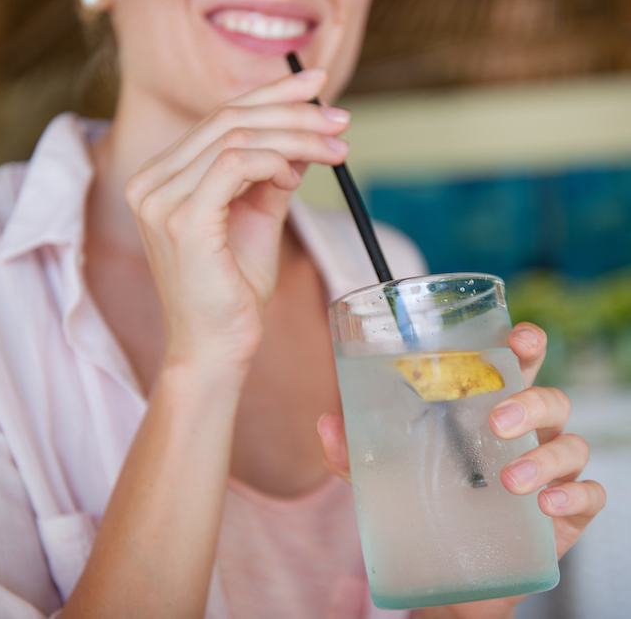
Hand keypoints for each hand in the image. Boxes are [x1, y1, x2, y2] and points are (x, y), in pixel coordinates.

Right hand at [124, 69, 350, 368]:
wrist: (215, 347)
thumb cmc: (233, 291)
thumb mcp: (256, 219)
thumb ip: (271, 174)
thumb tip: (303, 135)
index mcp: (161, 179)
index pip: (218, 118)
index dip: (271, 95)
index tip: (317, 89)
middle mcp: (151, 183)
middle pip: (227, 117)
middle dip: (293, 109)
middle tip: (340, 116)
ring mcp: (160, 200)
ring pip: (236, 135)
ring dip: (295, 135)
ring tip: (335, 148)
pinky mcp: (182, 220)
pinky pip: (235, 164)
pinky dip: (274, 161)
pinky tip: (296, 176)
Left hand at [318, 322, 605, 618]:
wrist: (449, 576)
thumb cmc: (423, 504)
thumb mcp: (382, 478)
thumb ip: (354, 451)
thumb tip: (326, 422)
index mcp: (487, 410)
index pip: (516, 365)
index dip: (525, 344)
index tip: (520, 338)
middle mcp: (526, 434)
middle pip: (550, 398)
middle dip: (532, 401)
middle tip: (497, 420)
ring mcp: (550, 471)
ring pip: (572, 444)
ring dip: (545, 457)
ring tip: (509, 481)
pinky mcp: (566, 513)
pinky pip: (588, 495)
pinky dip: (573, 496)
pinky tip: (546, 506)